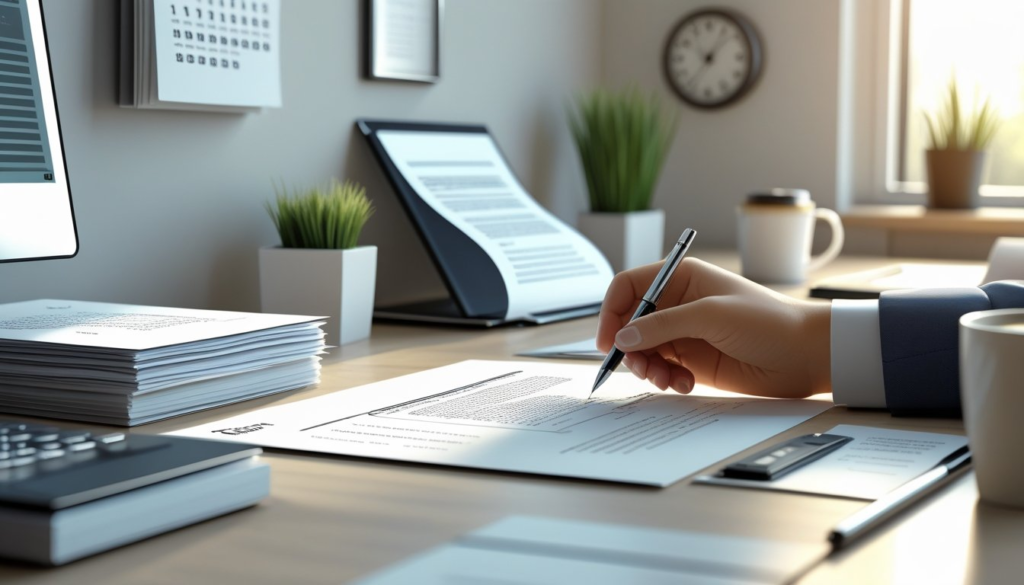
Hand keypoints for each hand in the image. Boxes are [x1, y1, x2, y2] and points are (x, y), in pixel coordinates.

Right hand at [596, 258, 831, 397]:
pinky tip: (683, 383)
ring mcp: (685, 333)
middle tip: (639, 367)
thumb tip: (623, 336)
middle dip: (629, 346)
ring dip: (647, 367)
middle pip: (631, 322)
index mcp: (681, 279)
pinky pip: (662, 369)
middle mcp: (679, 304)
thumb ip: (663, 324)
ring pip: (644, 350)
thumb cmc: (769, 322)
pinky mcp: (693, 361)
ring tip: (666, 379)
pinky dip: (665, 379)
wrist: (806, 355)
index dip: (612, 311)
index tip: (608, 339)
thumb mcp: (711, 315)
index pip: (629, 287)